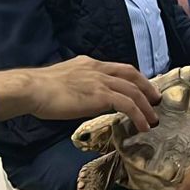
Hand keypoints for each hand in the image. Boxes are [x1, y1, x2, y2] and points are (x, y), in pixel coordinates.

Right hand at [0, 56, 161, 130]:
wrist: (33, 89)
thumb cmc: (40, 89)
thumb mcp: (64, 79)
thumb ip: (78, 84)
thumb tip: (83, 96)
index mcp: (88, 63)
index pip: (118, 68)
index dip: (133, 78)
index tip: (140, 88)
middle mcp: (98, 69)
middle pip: (131, 75)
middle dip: (146, 87)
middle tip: (155, 100)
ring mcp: (101, 81)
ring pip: (133, 91)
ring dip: (146, 106)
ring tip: (153, 119)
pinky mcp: (101, 96)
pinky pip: (128, 105)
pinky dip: (139, 115)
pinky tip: (143, 126)